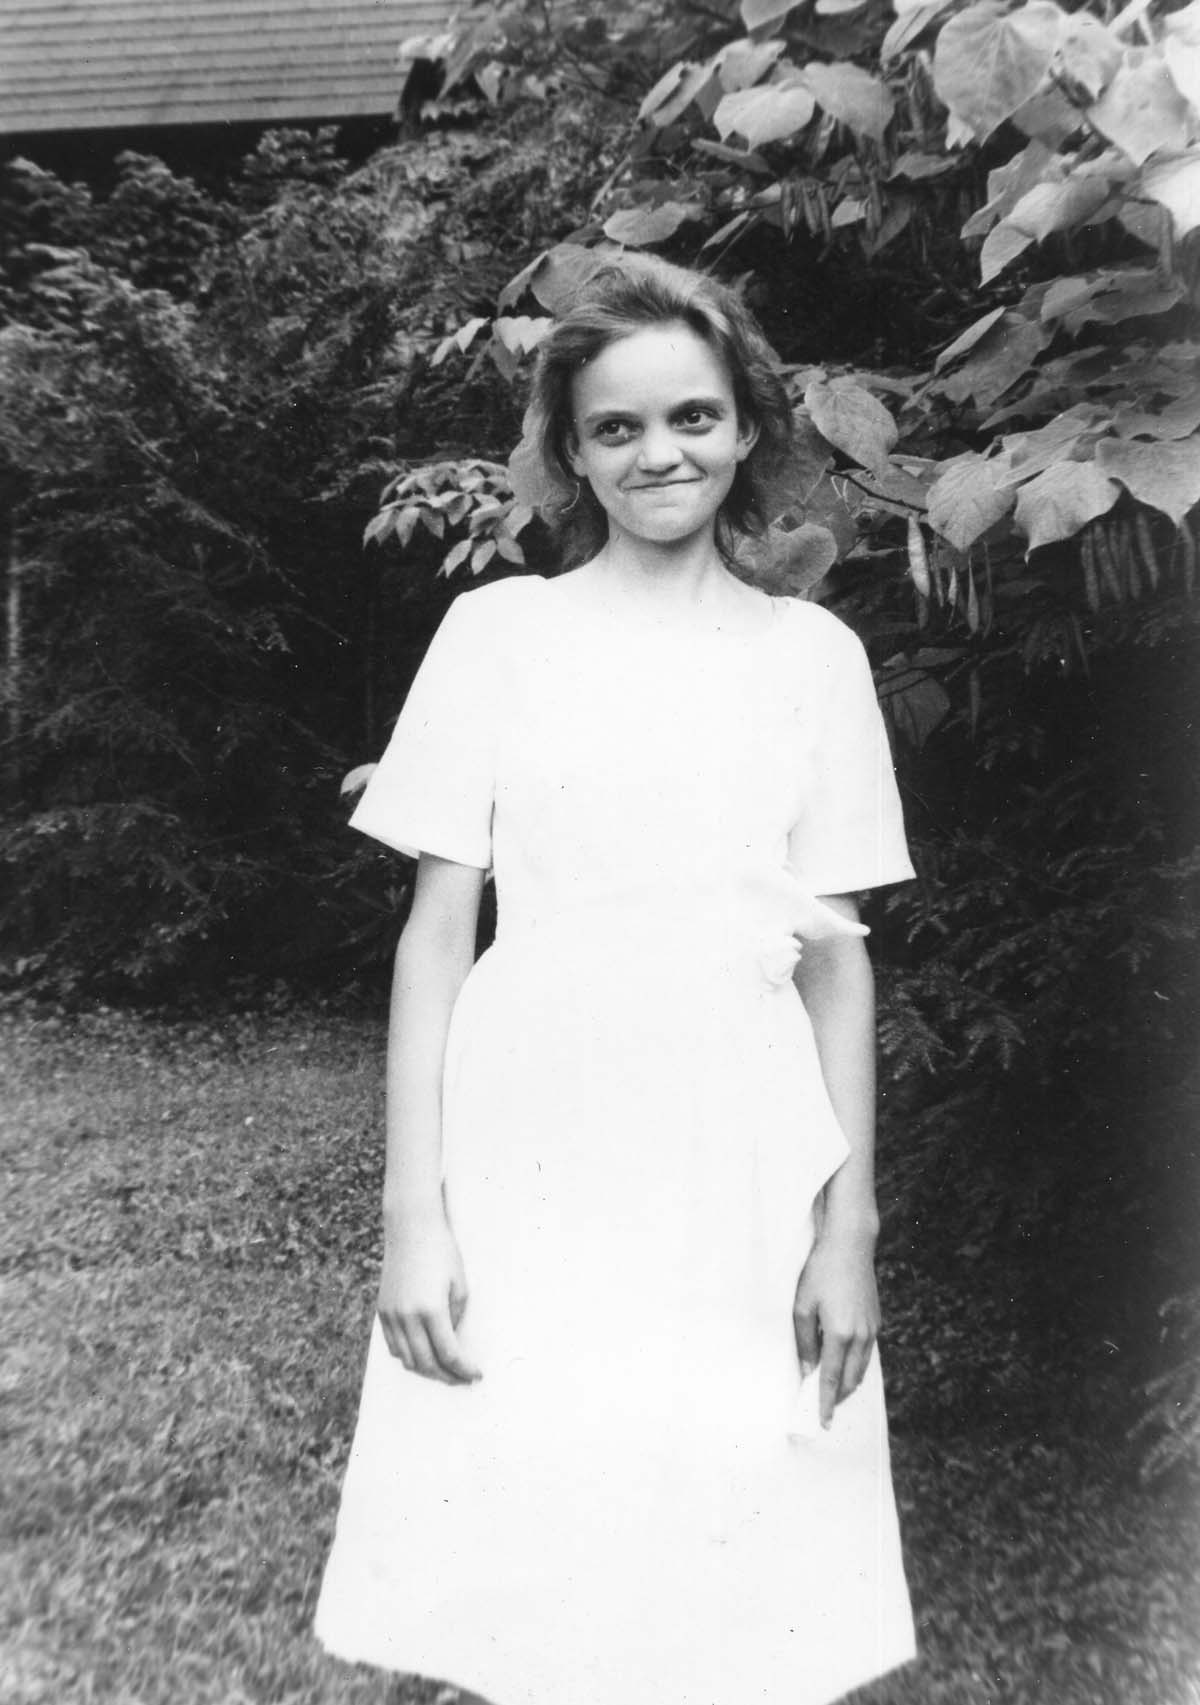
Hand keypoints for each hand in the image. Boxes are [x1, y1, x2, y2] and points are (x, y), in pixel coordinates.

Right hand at [377, 1204, 481, 1384]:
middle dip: (446, 1377)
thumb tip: (451, 1345)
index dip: (464, 1370)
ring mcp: (391, 1315)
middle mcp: (407, 1316)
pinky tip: (423, 1355)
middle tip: (462, 1379)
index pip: (449, 1354)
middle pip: (426, 1363)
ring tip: (444, 1371)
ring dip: (426, 1370)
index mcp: (431, 1309)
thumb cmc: (442, 1252)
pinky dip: (408, 1357)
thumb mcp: (460, 1286)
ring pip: (406, 1359)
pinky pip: (393, 1346)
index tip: (476, 1375)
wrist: (411, 1229)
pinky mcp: (382, 1311)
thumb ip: (456, 1319)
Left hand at [792, 1225, 879, 1428]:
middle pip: (850, 1380)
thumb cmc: (821, 1272)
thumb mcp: (802, 1305)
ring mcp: (871, 1329)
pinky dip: (855, 1366)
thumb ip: (805, 1341)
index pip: (831, 1379)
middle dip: (838, 1398)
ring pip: (860, 1369)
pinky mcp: (876, 1321)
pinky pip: (866, 1354)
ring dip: (848, 1384)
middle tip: (825, 1410)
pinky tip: (845, 1366)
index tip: (823, 1422)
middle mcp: (860, 1336)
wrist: (850, 1246)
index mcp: (839, 1334)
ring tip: (834, 1393)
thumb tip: (808, 1368)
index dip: (826, 1403)